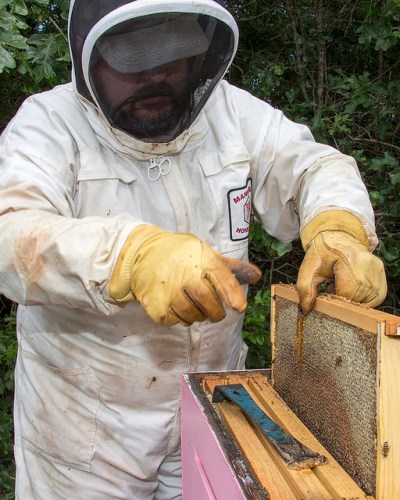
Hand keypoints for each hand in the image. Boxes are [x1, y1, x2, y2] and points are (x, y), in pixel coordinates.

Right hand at [109, 225, 260, 325]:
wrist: (142, 253)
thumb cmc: (180, 255)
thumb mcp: (205, 254)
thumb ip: (230, 268)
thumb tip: (257, 275)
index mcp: (201, 258)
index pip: (220, 276)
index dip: (231, 293)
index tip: (240, 307)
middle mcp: (184, 274)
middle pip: (207, 301)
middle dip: (215, 312)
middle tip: (215, 313)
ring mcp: (168, 290)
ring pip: (192, 315)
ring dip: (198, 316)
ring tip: (193, 305)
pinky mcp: (155, 305)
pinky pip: (175, 321)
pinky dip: (180, 318)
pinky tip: (177, 305)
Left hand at [297, 211, 386, 313]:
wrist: (336, 236)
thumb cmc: (322, 253)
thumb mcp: (308, 268)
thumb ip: (304, 289)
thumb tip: (305, 310)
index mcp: (348, 259)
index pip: (346, 293)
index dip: (335, 298)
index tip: (328, 291)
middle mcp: (366, 263)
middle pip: (357, 299)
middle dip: (343, 299)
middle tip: (334, 286)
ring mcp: (376, 267)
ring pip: (368, 301)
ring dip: (353, 299)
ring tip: (343, 285)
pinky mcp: (381, 271)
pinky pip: (376, 296)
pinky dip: (364, 298)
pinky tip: (353, 287)